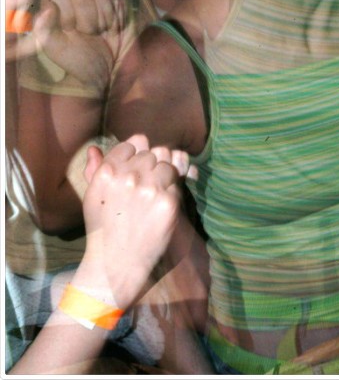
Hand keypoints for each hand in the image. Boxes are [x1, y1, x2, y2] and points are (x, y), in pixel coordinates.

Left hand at [33, 0, 124, 93]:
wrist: (102, 71)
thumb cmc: (74, 58)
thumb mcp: (53, 47)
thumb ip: (44, 27)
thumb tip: (49, 7)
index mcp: (53, 2)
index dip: (67, 13)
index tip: (70, 29)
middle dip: (87, 20)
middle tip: (86, 33)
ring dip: (102, 18)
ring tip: (98, 30)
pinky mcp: (115, 2)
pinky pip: (118, 0)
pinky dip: (116, 17)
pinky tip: (111, 27)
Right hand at [79, 134, 194, 308]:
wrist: (116, 263)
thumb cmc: (103, 230)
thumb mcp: (92, 198)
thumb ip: (95, 170)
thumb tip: (96, 147)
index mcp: (107, 172)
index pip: (132, 144)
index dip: (136, 157)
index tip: (134, 173)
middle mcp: (128, 177)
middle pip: (152, 153)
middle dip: (152, 167)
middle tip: (145, 188)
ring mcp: (150, 189)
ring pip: (168, 165)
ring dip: (165, 177)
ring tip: (153, 197)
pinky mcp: (168, 202)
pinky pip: (178, 182)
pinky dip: (173, 192)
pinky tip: (160, 207)